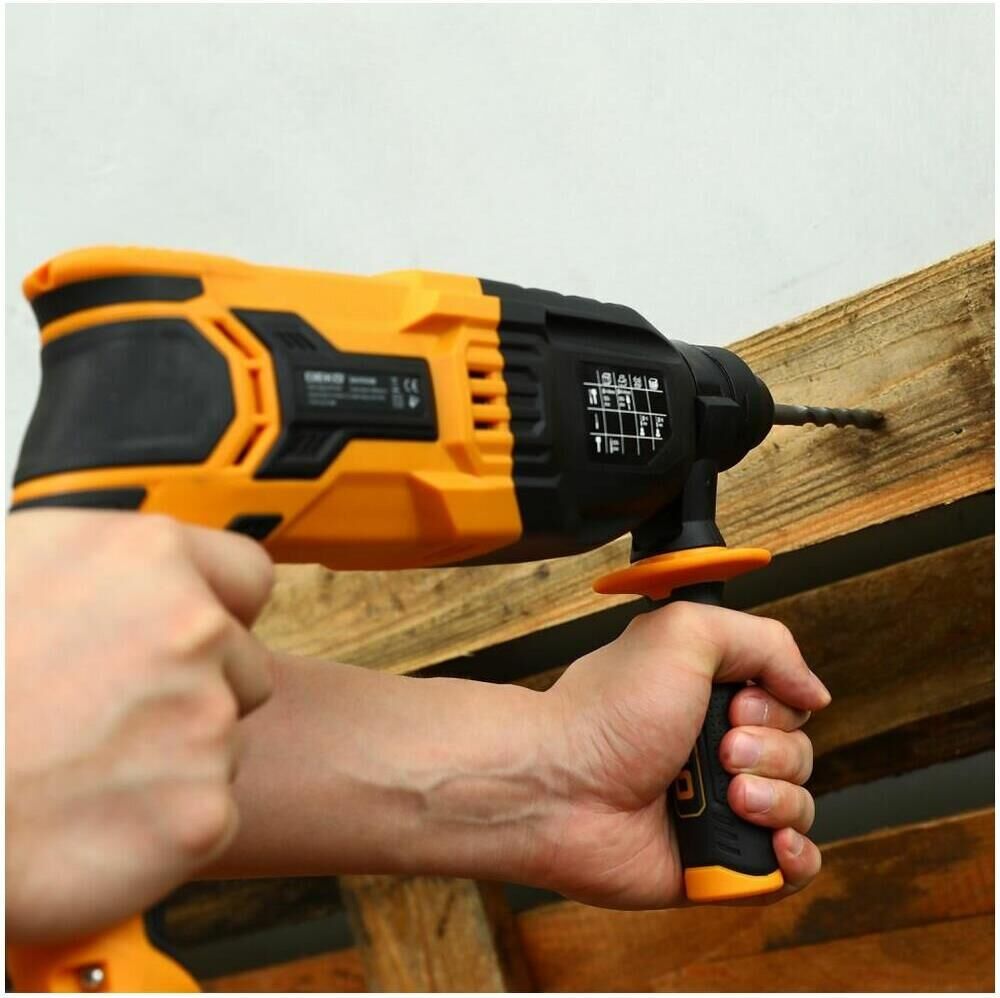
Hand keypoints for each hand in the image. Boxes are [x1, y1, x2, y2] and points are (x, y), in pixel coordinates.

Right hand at [5, 509, 274, 941]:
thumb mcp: (26, 562)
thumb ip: (118, 566)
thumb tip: (157, 577)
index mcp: (151, 557)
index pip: (248, 578)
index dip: (221, 611)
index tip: (187, 641)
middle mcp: (195, 630)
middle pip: (245, 667)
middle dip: (197, 691)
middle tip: (107, 717)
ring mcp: (204, 722)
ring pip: (224, 744)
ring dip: (176, 759)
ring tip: (81, 767)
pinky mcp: (199, 813)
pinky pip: (210, 816)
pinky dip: (163, 828)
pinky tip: (92, 820)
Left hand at [532, 602, 829, 907]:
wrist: (560, 789)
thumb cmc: (606, 713)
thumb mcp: (683, 635)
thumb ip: (761, 640)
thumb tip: (813, 689)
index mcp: (706, 698)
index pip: (787, 703)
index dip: (776, 706)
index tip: (735, 706)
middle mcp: (713, 750)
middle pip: (798, 755)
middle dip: (772, 752)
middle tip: (721, 751)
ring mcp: (715, 808)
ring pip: (800, 808)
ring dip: (777, 800)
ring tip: (729, 796)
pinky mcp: (714, 863)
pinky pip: (786, 870)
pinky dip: (793, 857)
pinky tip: (771, 841)